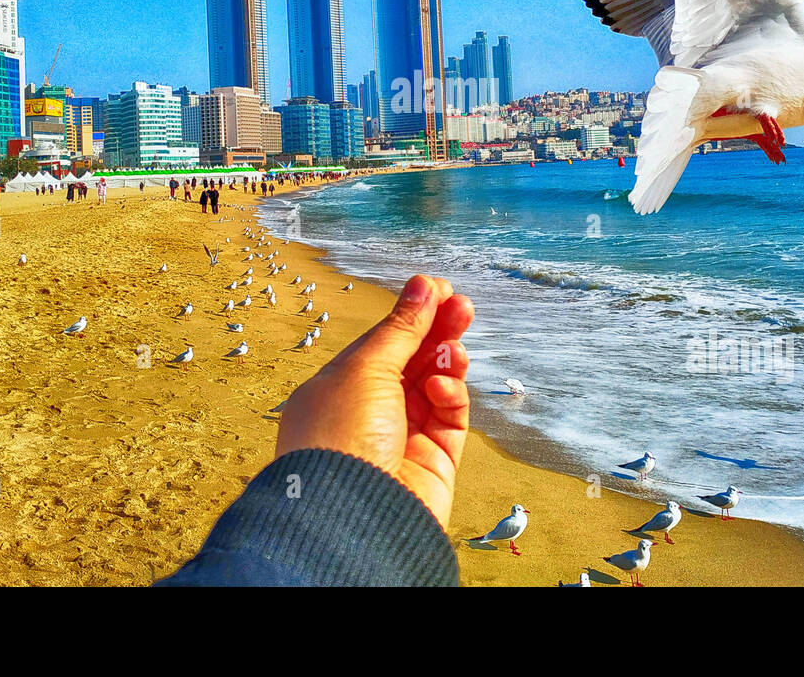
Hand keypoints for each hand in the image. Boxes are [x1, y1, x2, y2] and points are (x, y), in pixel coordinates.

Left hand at [276, 275, 472, 528]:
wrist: (351, 517)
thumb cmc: (341, 437)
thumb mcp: (367, 367)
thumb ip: (401, 328)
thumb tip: (423, 285)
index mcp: (340, 388)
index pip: (382, 343)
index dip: (411, 315)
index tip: (438, 288)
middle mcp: (370, 412)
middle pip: (413, 361)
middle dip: (438, 330)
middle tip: (463, 304)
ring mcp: (402, 437)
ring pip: (436, 386)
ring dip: (448, 360)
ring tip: (456, 345)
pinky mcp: (433, 461)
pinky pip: (450, 418)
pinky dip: (450, 396)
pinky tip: (441, 387)